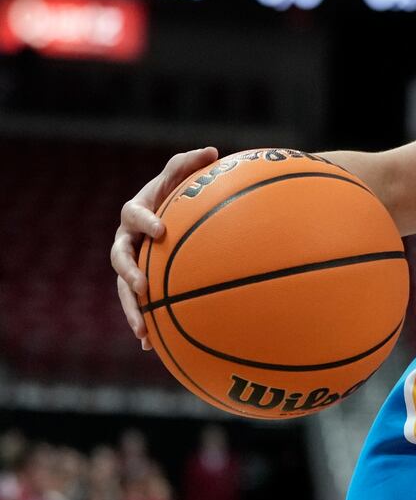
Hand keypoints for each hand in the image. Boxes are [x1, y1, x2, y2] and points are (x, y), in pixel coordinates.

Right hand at [110, 147, 217, 349]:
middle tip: (142, 286)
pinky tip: (151, 348)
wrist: (170, 215)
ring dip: (131, 310)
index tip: (161, 230)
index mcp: (135, 213)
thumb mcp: (181, 175)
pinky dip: (145, 324)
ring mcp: (130, 264)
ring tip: (142, 331)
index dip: (144, 222)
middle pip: (119, 259)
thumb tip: (212, 151)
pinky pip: (139, 305)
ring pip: (124, 290)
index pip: (134, 215)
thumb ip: (190, 163)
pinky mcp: (139, 284)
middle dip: (129, 273)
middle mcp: (126, 241)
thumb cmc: (176, 192)